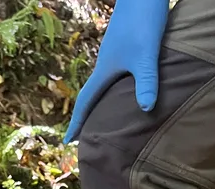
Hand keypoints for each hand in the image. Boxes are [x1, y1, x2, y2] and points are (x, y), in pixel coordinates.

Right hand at [64, 0, 170, 143]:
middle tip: (85, 137)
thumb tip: (146, 110)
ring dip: (102, 103)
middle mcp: (106, 63)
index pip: (86, 102)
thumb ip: (147, 81)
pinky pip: (117, 74)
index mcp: (105, 70)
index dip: (77, 123)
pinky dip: (117, 89)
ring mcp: (116, 53)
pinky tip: (127, 93)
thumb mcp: (145, 54)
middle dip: (88, 117)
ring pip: (105, 85)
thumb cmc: (142, 20)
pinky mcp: (126, 45)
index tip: (68, 142)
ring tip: (106, 121)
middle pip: (93, 95)